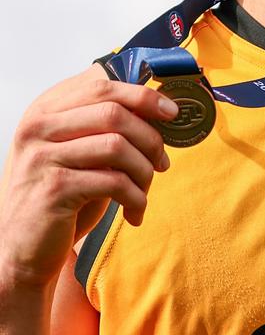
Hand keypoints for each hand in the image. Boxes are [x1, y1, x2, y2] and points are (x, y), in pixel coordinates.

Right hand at [0, 65, 178, 288]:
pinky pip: (113, 182)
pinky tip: (135, 212)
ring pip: (117, 146)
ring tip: (145, 190)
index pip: (101, 86)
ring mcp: (43, 157)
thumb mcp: (80, 153)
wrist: (23, 248)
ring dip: (144, 171)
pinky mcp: (54, 189)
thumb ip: (106, 128)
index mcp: (46, 111)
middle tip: (162, 161)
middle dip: (149, 137)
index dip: (142, 96)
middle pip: (113, 112)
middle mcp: (38, 127)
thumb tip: (160, 109)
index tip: (171, 112)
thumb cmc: (63, 196)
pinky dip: (135, 198)